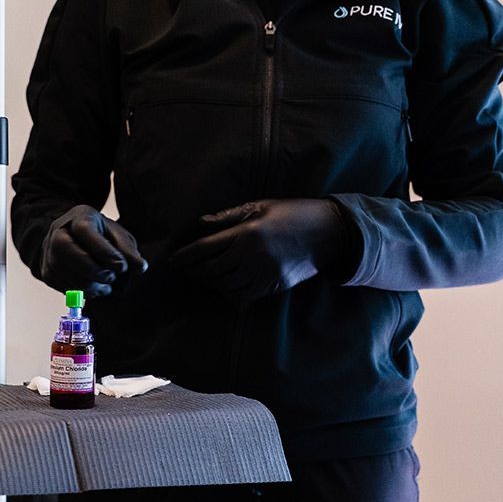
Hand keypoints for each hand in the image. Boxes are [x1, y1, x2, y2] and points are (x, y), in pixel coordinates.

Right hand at [40, 205, 147, 296]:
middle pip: (70, 254)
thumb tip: (139, 267)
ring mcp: (49, 254)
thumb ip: (128, 250)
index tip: (121, 267)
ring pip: (70, 277)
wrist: (74, 241)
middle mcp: (57, 233)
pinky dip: (85, 293)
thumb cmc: (99, 237)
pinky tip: (94, 286)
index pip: (84, 230)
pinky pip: (67, 290)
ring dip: (94, 286)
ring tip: (106, 283)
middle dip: (96, 272)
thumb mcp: (117, 235)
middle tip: (112, 277)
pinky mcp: (47, 274)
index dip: (104, 252)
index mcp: (78, 216)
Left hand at [171, 198, 346, 300]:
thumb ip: (229, 216)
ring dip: (211, 284)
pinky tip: (224, 288)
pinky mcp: (275, 287)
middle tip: (186, 270)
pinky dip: (230, 294)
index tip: (173, 260)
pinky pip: (245, 296)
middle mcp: (252, 257)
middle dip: (195, 271)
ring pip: (226, 286)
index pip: (206, 248)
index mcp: (246, 233)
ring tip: (203, 278)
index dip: (186, 256)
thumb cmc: (292, 213)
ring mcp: (264, 274)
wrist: (329, 233)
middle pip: (212, 270)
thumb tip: (202, 222)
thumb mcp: (260, 206)